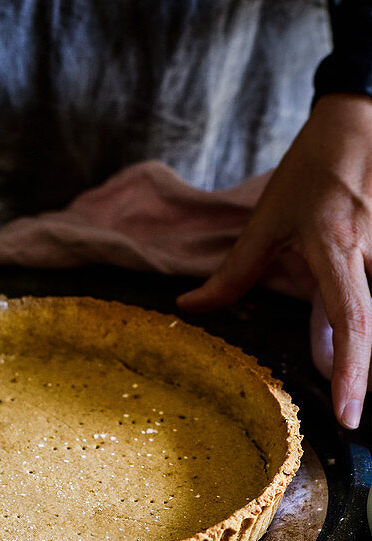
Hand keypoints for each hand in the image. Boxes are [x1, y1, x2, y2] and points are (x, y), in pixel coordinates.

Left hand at [177, 94, 371, 429]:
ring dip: (351, 343)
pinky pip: (370, 297)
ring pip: (369, 314)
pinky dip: (355, 325)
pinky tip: (343, 338)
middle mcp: (370, 254)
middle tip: (344, 412)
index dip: (352, 371)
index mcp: (334, 249)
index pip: (350, 320)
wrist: (358, 125)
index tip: (350, 415)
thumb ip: (232, 274)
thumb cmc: (310, 173)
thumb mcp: (265, 223)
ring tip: (343, 368)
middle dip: (356, 371)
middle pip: (365, 327)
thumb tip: (188, 310)